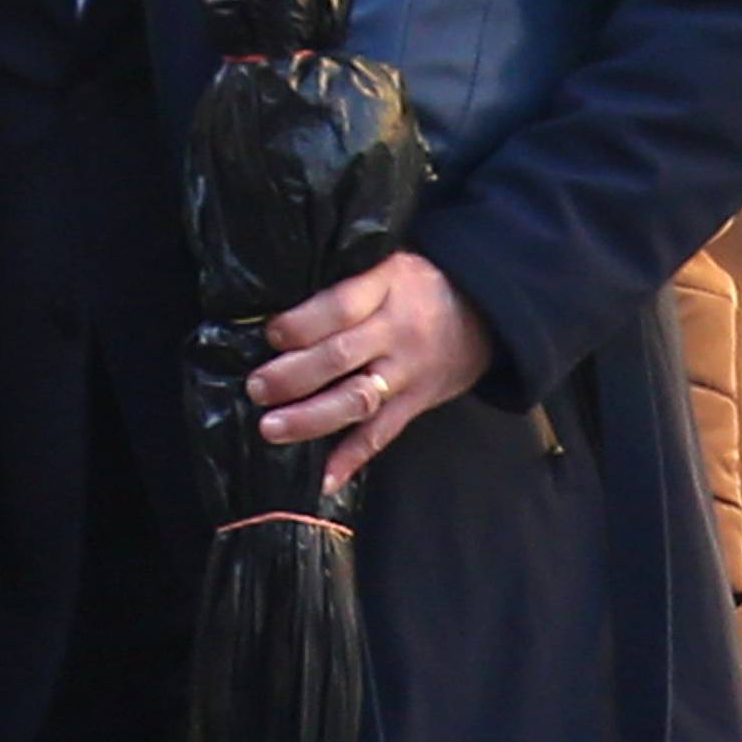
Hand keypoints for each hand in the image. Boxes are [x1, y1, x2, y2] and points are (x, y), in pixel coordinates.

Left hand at [246, 250, 493, 495]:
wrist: (485, 312)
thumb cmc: (418, 283)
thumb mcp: (387, 263)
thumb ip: (346, 279)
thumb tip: (278, 298)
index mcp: (386, 287)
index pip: (341, 306)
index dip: (303, 323)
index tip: (271, 336)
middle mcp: (396, 333)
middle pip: (341, 356)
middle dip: (294, 376)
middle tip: (256, 388)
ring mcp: (407, 373)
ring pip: (358, 400)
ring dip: (312, 418)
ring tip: (272, 428)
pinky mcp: (416, 405)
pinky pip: (383, 434)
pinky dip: (352, 458)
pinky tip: (324, 478)